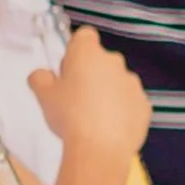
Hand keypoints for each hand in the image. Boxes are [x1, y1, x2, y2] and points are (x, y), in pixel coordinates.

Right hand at [29, 28, 152, 170]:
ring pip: (117, 81)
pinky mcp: (145, 105)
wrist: (100, 148)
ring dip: (107, 92)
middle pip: (101, 60)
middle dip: (90, 73)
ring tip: (93, 118)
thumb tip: (42, 75)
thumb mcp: (43, 96)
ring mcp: (133, 83)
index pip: (84, 36)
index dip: (75, 50)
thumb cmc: (69, 115)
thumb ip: (40, 78)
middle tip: (75, 98)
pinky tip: (109, 129)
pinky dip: (121, 111)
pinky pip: (130, 102)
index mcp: (88, 53)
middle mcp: (114, 62)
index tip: (68, 70)